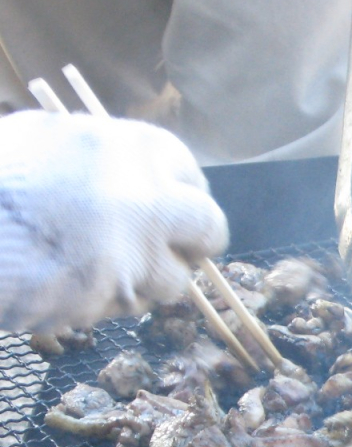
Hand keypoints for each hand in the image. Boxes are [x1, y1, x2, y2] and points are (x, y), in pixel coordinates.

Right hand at [0, 111, 228, 332]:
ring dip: (146, 281)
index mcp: (127, 146)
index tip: (176, 212)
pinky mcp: (108, 295)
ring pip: (173, 279)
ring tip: (95, 270)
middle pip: (208, 227)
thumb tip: (156, 187)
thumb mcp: (47, 141)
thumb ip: (107, 162)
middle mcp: (142, 194)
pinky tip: (67, 286)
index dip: (184, 197)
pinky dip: (106, 302)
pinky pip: (128, 306)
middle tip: (177, 255)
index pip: (189, 175)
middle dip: (195, 244)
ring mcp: (129, 250)